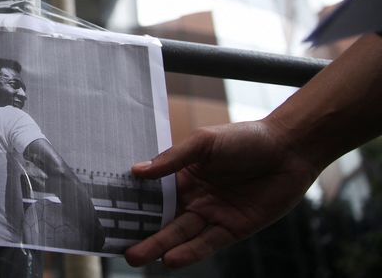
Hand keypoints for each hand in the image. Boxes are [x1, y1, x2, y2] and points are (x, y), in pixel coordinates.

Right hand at [124, 120, 319, 267]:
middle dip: (142, 233)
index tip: (109, 214)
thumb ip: (172, 159)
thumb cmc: (246, 138)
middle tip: (120, 247)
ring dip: (160, 246)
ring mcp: (213, 214)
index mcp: (184, 174)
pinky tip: (171, 259)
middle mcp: (195, 197)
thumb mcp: (204, 142)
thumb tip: (136, 171)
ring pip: (181, 235)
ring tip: (137, 256)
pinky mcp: (233, 228)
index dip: (133, 204)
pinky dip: (189, 252)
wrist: (289, 149)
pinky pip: (207, 244)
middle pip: (163, 219)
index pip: (153, 193)